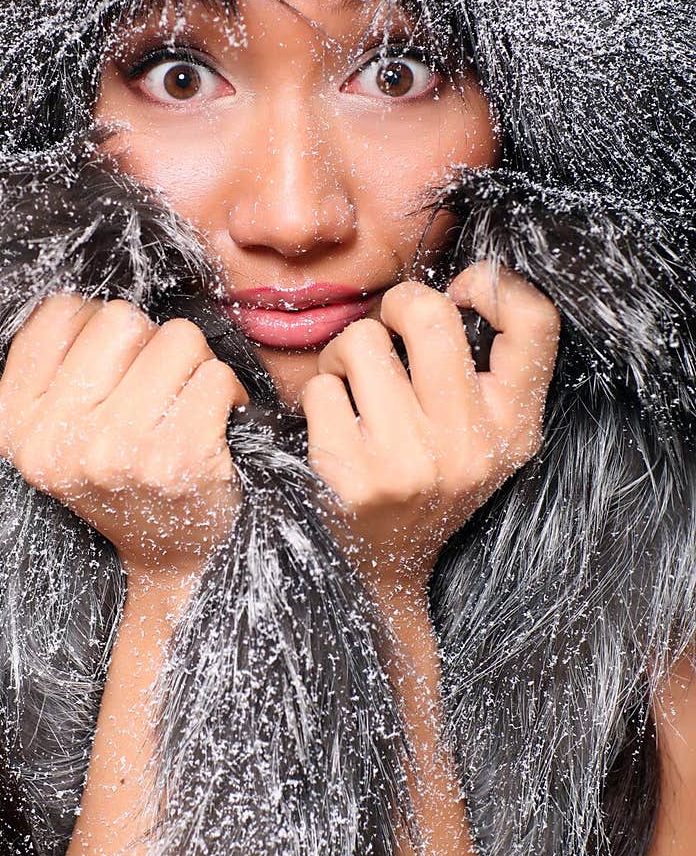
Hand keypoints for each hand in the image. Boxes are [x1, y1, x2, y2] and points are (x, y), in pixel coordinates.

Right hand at [0, 292, 249, 574]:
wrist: (173, 558)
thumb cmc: (125, 475)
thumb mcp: (60, 428)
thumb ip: (59, 362)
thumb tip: (87, 294)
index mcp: (14, 424)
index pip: (58, 313)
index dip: (98, 327)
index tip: (113, 369)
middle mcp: (54, 441)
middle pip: (121, 320)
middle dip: (151, 343)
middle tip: (157, 390)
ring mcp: (114, 452)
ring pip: (177, 339)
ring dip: (194, 366)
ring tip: (185, 407)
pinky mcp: (176, 461)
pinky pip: (215, 375)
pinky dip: (226, 392)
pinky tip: (214, 425)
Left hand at [299, 261, 560, 595]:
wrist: (383, 572)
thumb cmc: (428, 481)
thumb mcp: (486, 437)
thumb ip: (489, 368)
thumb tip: (462, 283)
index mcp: (514, 428)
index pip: (536, 322)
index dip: (494, 285)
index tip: (461, 296)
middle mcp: (469, 446)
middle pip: (428, 315)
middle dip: (395, 307)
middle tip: (387, 334)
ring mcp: (409, 463)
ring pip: (361, 343)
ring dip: (345, 355)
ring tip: (353, 388)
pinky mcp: (352, 477)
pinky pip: (321, 390)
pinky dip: (319, 399)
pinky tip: (333, 429)